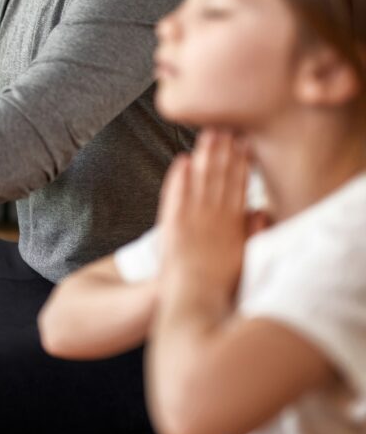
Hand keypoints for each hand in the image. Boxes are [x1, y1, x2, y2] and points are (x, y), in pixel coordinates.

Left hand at [158, 129, 251, 296]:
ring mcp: (192, 223)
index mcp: (234, 226)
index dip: (241, 162)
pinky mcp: (172, 228)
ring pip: (200, 181)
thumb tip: (261, 211)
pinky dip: (179, 179)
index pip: (238, 186)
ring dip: (205, 156)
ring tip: (208, 133)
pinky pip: (175, 197)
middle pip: (220, 177)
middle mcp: (215, 220)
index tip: (244, 141)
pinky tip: (182, 161)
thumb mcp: (246, 259)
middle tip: (226, 126)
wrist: (194, 307)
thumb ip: (254, 233)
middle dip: (224, 151)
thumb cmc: (219, 286)